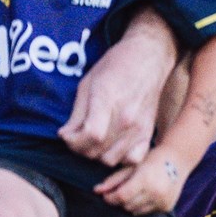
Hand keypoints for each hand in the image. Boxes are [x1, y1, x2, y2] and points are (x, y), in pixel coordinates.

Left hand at [61, 6, 175, 165]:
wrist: (150, 57)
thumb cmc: (116, 65)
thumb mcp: (88, 83)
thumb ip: (76, 113)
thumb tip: (66, 135)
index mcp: (108, 100)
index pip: (90, 135)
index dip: (73, 141)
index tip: (67, 134)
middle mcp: (126, 117)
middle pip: (97, 150)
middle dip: (80, 148)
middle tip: (77, 137)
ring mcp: (139, 126)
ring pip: (111, 159)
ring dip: (97, 155)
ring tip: (93, 143)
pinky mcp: (148, 131)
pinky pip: (133, 159)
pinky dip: (120, 159)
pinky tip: (113, 148)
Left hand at [95, 145, 187, 213]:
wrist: (178, 159)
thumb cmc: (151, 160)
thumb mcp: (132, 166)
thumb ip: (114, 180)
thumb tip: (96, 191)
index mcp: (146, 179)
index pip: (121, 196)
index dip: (110, 198)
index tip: (106, 196)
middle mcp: (156, 192)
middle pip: (126, 205)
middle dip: (120, 200)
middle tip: (121, 192)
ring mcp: (163, 201)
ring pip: (135, 211)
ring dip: (130, 204)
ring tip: (135, 192)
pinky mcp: (167, 207)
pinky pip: (146, 212)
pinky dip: (142, 206)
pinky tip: (146, 195)